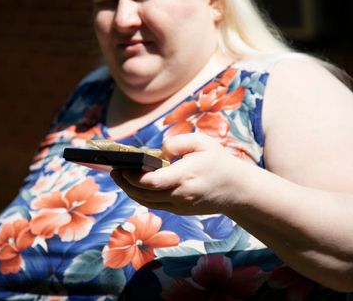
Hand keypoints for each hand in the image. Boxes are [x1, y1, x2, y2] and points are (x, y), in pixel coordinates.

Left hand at [110, 133, 240, 214]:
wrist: (238, 190)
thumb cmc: (219, 161)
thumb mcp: (202, 142)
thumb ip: (177, 142)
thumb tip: (159, 152)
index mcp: (184, 177)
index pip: (150, 182)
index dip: (131, 176)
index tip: (120, 166)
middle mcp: (180, 195)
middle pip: (142, 194)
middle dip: (124, 183)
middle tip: (114, 171)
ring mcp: (180, 206)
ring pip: (147, 202)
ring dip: (130, 191)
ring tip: (120, 177)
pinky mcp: (181, 210)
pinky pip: (156, 204)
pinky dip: (143, 195)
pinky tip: (136, 184)